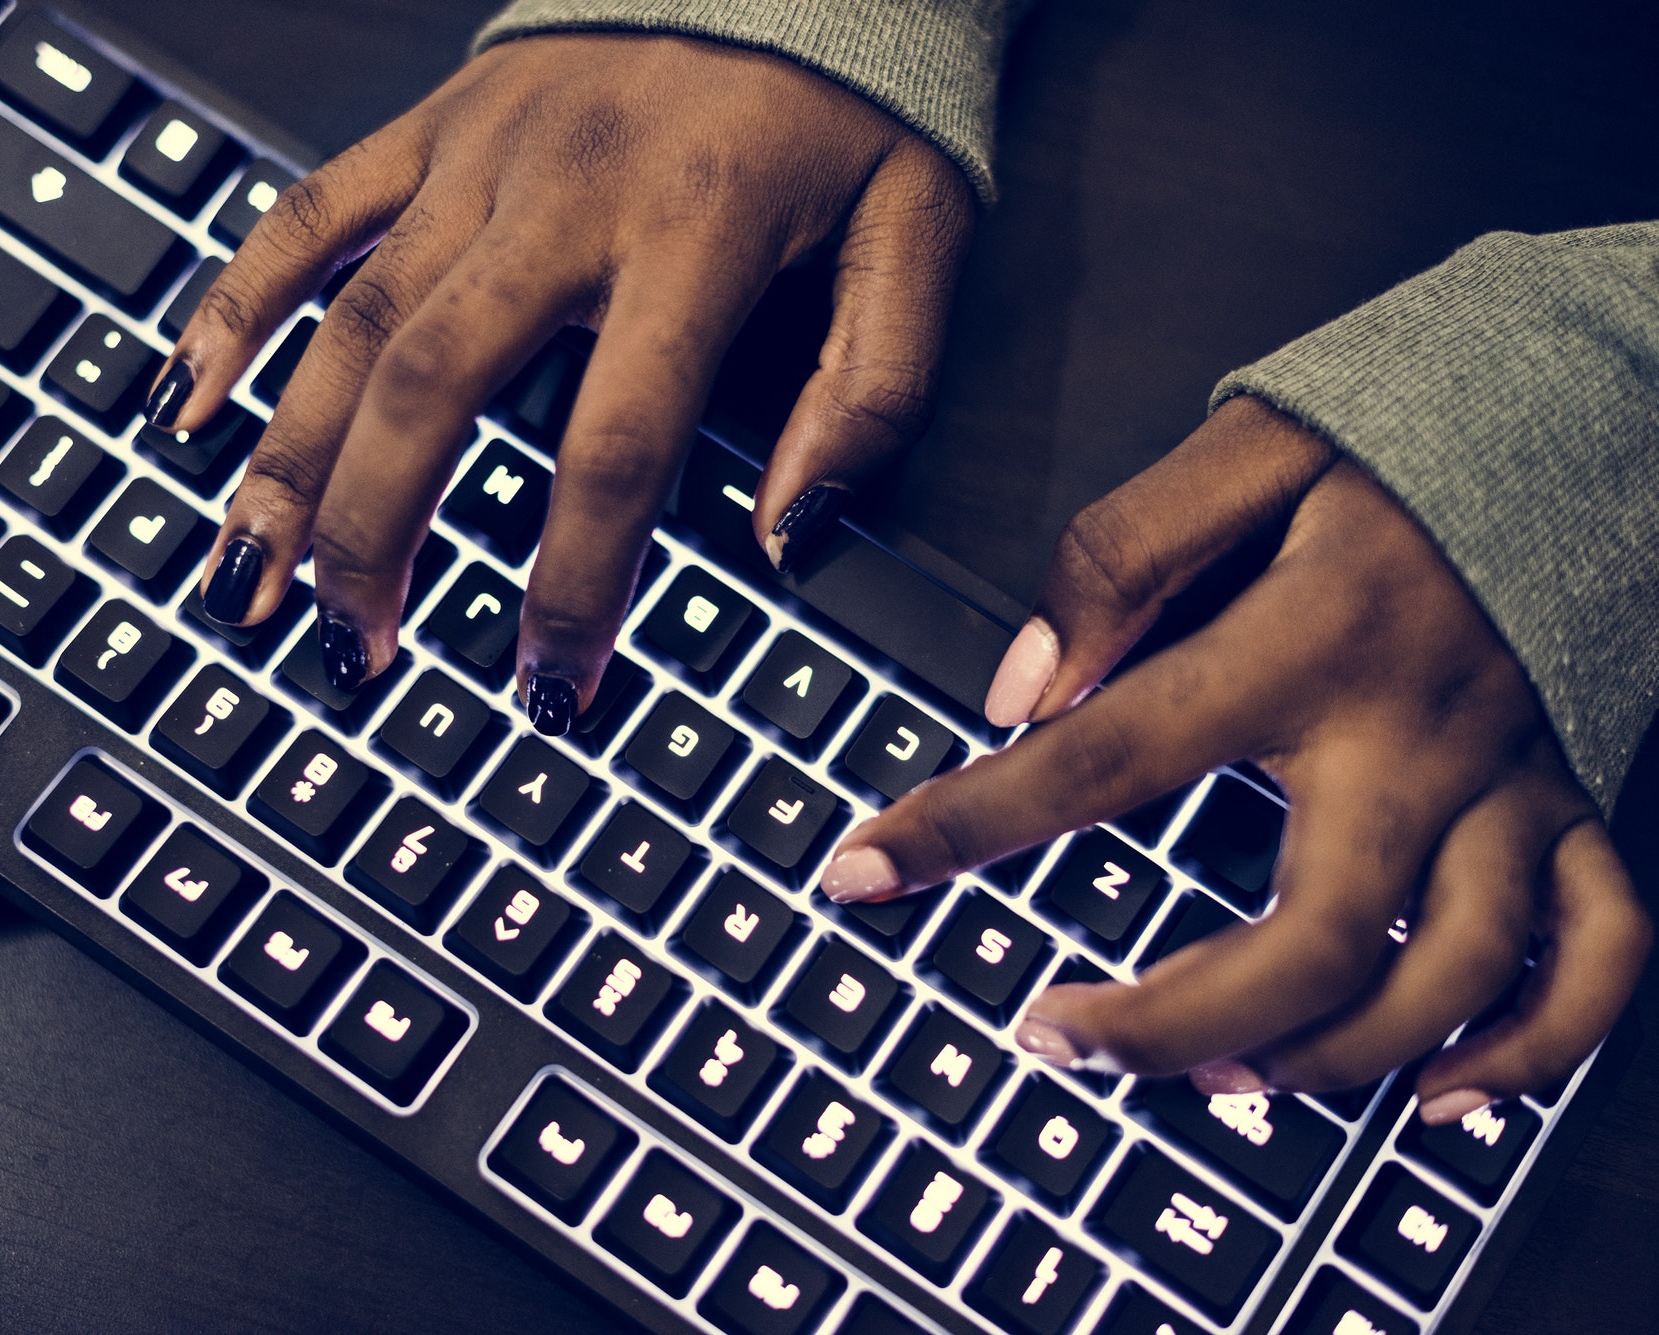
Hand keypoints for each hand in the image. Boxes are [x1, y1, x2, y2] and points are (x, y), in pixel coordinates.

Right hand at [154, 33, 973, 731]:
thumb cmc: (845, 102)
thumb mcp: (915, 234)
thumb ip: (872, 391)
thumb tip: (785, 534)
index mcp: (692, 238)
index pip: (615, 449)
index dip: (574, 584)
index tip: (553, 684)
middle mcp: (562, 199)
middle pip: (434, 387)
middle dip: (380, 533)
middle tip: (352, 645)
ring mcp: (477, 157)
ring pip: (350, 319)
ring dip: (289, 457)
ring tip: (250, 573)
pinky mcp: (430, 128)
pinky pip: (308, 215)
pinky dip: (237, 306)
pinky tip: (191, 403)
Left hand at [820, 396, 1649, 1121]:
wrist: (1596, 400)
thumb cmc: (1405, 429)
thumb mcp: (1248, 449)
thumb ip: (1123, 557)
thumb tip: (1023, 687)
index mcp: (1310, 640)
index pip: (1105, 757)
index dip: (967, 826)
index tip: (862, 877)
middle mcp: (1417, 736)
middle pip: (1310, 942)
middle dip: (1168, 1024)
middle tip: (1058, 1041)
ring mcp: (1511, 785)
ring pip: (1446, 980)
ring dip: (1325, 1060)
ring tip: (1213, 1075)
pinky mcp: (1577, 804)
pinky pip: (1594, 958)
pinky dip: (1529, 1048)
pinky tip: (1439, 1094)